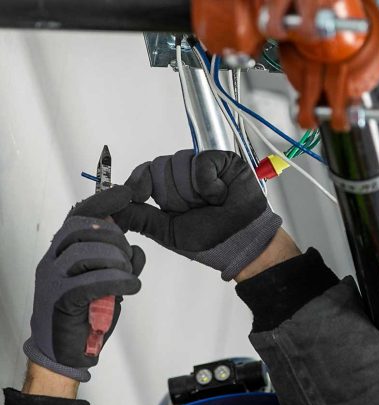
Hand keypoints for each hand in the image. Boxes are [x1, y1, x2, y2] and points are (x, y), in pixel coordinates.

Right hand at [23, 186, 144, 381]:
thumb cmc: (86, 315)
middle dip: (115, 238)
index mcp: (62, 253)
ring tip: (128, 277)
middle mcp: (53, 261)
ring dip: (116, 262)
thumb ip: (120, 263)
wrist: (64, 352)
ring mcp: (53, 280)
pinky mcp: (60, 301)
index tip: (125, 193)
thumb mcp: (109, 282)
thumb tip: (136, 249)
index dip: (102, 202)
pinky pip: (90, 282)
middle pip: (83, 230)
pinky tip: (131, 287)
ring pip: (86, 253)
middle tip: (128, 257)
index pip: (78, 216)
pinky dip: (117, 282)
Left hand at [113, 150, 281, 280]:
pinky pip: (201, 162)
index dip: (139, 183)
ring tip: (210, 204)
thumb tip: (108, 211)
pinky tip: (220, 195)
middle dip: (173, 196)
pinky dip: (208, 184)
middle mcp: (183, 176)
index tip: (140, 196)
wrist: (241, 241)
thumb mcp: (166, 231)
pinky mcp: (222, 160)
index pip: (144, 173)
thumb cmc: (209, 239)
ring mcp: (202, 166)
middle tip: (194, 210)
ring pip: (179, 164)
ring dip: (193, 192)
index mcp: (167, 191)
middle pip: (159, 168)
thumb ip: (138, 218)